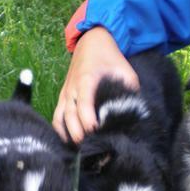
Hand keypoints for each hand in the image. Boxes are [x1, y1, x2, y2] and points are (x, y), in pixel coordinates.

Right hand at [53, 27, 139, 142]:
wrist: (91, 41)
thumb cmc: (109, 57)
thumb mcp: (125, 69)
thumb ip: (129, 89)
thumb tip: (133, 111)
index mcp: (86, 79)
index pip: (84, 103)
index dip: (88, 119)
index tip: (95, 131)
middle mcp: (72, 88)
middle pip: (70, 115)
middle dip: (77, 133)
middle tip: (88, 147)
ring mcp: (65, 94)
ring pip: (60, 118)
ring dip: (67, 134)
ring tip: (78, 149)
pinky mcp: (62, 98)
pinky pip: (57, 117)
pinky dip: (60, 130)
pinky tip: (69, 142)